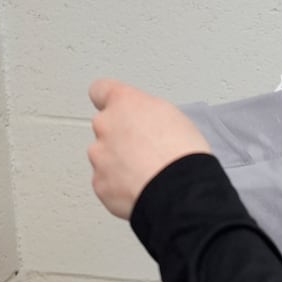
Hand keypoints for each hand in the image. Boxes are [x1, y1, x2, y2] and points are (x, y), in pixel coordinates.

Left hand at [88, 79, 211, 218]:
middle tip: (145, 151)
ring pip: (104, 158)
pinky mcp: (100, 184)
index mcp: (124, 103)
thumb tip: (144, 121)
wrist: (179, 191)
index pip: (101, 90)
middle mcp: (105, 125)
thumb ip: (146, 113)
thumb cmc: (181, 154)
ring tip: (146, 175)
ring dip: (118, 164)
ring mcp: (99, 156)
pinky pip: (106, 183)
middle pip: (105, 128)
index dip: (109, 101)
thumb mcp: (172, 116)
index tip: (114, 107)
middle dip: (120, 138)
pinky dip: (119, 188)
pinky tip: (140, 189)